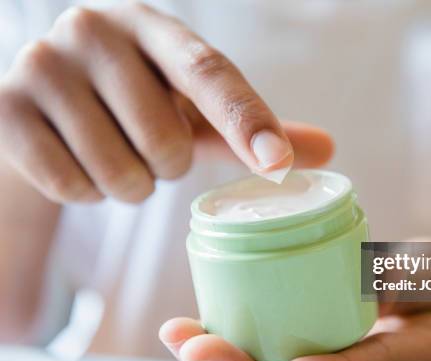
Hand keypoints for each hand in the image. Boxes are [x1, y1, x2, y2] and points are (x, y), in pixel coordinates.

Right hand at [0, 2, 332, 202]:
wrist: (45, 102)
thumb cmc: (134, 101)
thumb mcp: (191, 106)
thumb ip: (251, 126)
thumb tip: (328, 150)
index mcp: (154, 27)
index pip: (210, 74)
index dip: (247, 121)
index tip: (277, 164)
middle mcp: (95, 30)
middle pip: (167, 143)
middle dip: (167, 165)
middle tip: (147, 144)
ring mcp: (43, 65)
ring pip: (120, 173)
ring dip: (129, 184)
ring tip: (114, 151)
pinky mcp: (6, 109)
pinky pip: (72, 186)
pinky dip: (86, 191)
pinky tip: (76, 160)